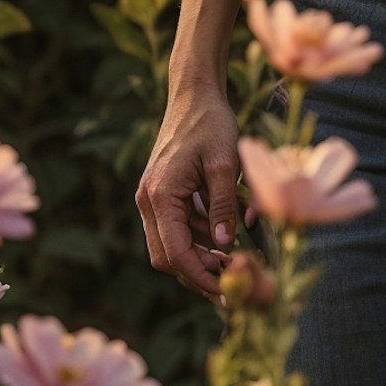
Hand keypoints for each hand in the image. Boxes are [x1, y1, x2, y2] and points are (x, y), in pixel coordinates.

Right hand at [136, 88, 239, 299]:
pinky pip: (179, 225)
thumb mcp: (224, 164)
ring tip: (236, 256)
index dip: (200, 277)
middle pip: (168, 256)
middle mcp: (149, 201)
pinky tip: (226, 228)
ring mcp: (153, 197)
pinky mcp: (162, 193)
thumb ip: (223, 207)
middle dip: (199, 271)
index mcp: (160, 196)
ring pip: (173, 243)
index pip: (175, 253)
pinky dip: (201, 233)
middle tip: (231, 280)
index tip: (226, 291)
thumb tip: (224, 246)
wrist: (194, 94)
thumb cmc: (210, 124)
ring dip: (202, 253)